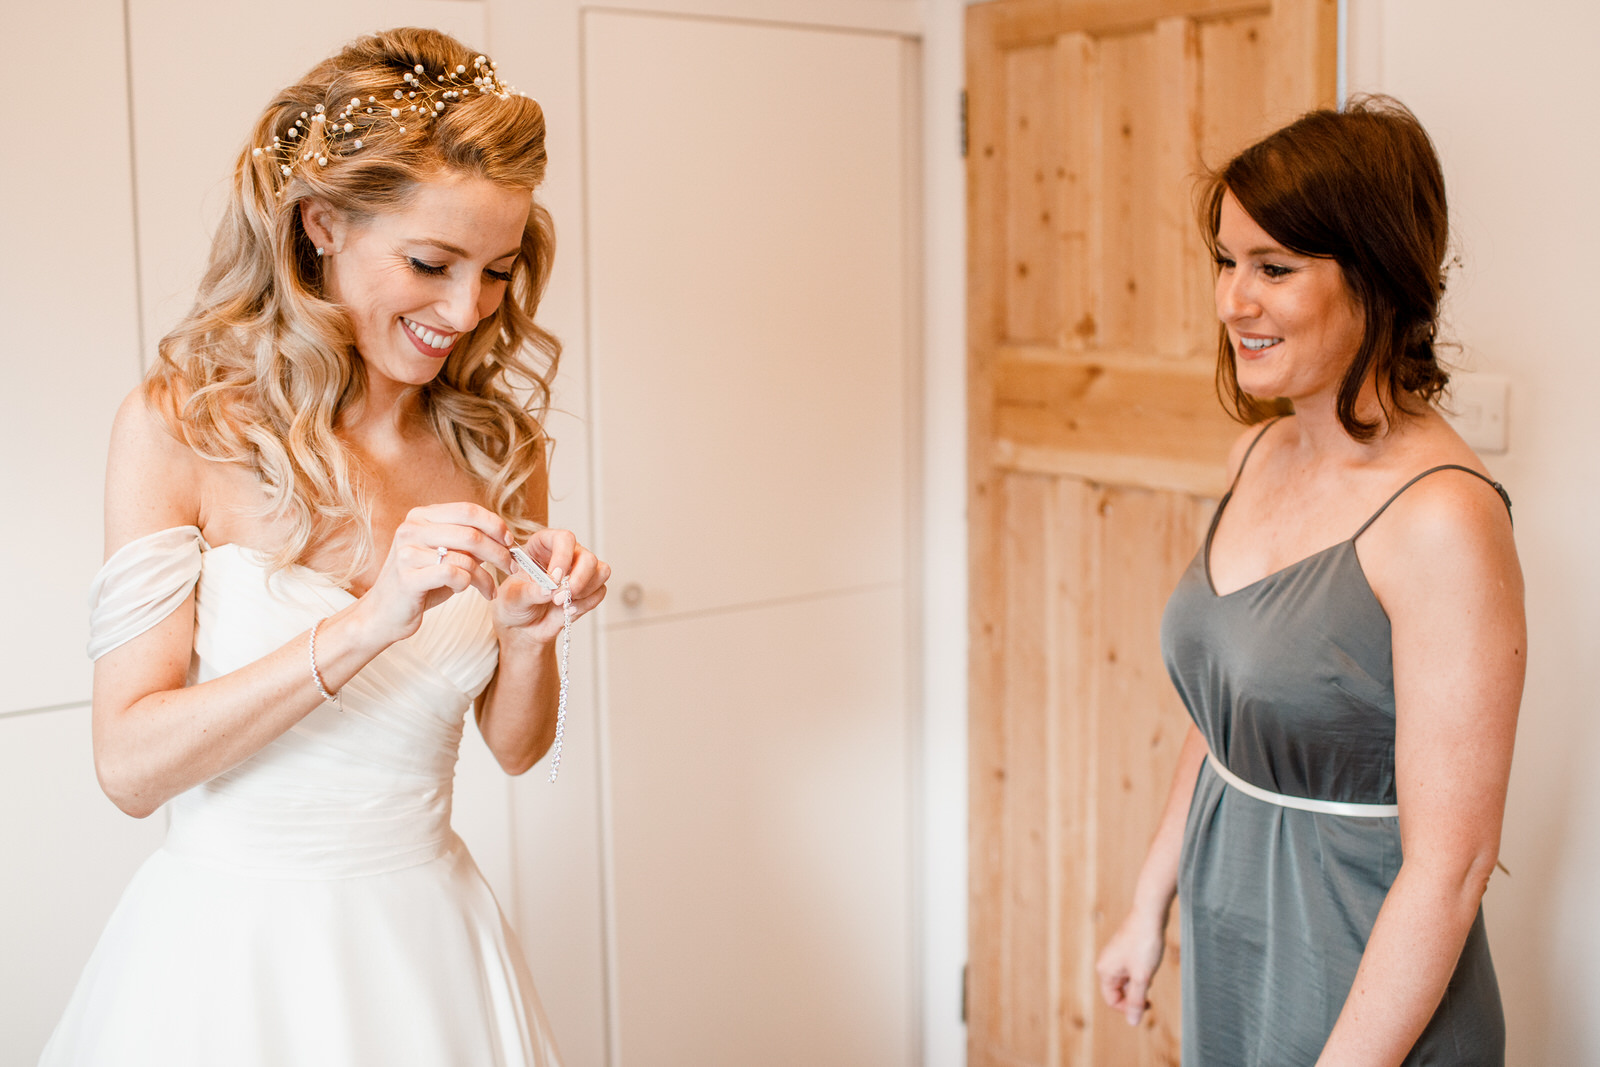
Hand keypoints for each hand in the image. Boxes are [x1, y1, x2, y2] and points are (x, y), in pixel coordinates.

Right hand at [358, 502, 514, 644]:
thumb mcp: (444, 555)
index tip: (510, 542)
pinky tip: (463, 591)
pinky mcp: (408, 578)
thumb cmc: (420, 583)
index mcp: (421, 516)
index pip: (468, 510)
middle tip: (511, 567)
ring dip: (486, 577)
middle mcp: (411, 529)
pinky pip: (454, 575)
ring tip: (490, 589)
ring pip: (466, 558)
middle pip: (471, 534)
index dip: (495, 525)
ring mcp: (407, 552)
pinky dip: (468, 585)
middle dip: (499, 552)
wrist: (383, 613)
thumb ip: (468, 543)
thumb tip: (504, 537)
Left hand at [493, 526, 610, 641]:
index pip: (564, 538)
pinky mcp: (589, 589)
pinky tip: (568, 610)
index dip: (563, 557)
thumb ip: (530, 592)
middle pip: (587, 557)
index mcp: (544, 545)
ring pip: (601, 571)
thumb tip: (550, 590)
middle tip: (558, 598)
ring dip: (584, 591)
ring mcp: (580, 571)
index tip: (554, 578)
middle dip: (577, 580)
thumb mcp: (513, 597)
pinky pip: (600, 591)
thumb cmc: (514, 604)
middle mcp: (566, 554)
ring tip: (562, 605)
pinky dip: (586, 604)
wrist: (522, 626)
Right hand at [1096, 907, 1168, 1025]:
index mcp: (1105, 971)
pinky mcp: (1124, 950)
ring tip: (1150, 970)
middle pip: (1118, 992)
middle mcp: (1106, 964)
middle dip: (1135, 993)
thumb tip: (1132, 1023)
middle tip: (1150, 985)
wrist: (1149, 914)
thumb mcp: (1142, 977)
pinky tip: (1150, 962)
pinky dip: (1141, 972)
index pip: (1112, 1001)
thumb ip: (1136, 1001)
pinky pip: (1130, 970)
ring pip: (1126, 981)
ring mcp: (1115, 957)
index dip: (1129, 1007)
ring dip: (1140, 982)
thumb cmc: (1144, 944)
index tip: (1147, 1003)